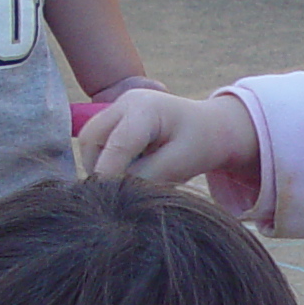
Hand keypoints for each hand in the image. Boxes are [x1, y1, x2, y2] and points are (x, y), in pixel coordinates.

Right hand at [80, 91, 259, 186]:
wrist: (212, 127)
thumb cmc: (201, 144)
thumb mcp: (179, 164)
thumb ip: (147, 177)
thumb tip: (116, 193)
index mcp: (144, 109)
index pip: (115, 146)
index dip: (108, 176)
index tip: (111, 202)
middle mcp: (126, 102)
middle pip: (92, 139)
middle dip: (99, 168)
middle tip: (119, 192)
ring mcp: (119, 106)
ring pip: (91, 141)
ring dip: (101, 164)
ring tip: (129, 178)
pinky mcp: (118, 116)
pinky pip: (100, 141)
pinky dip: (108, 158)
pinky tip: (131, 167)